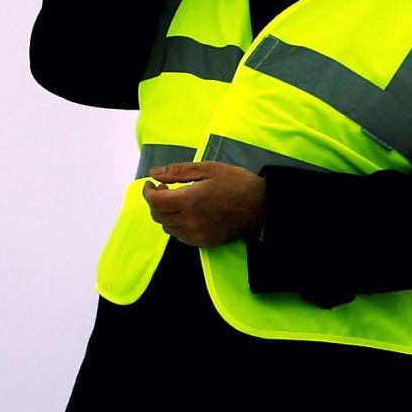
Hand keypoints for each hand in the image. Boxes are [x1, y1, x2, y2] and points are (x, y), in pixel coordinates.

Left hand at [142, 161, 263, 247]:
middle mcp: (192, 221)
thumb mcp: (207, 168)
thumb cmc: (237, 182)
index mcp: (191, 201)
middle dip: (155, 202)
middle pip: (158, 216)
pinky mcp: (207, 242)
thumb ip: (177, 171)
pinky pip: (181, 237)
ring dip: (165, 214)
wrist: (263, 206)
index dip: (148, 192)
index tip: (152, 183)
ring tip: (177, 200)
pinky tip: (187, 213)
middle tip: (164, 188)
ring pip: (168, 228)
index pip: (155, 202)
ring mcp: (199, 235)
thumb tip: (154, 172)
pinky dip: (177, 225)